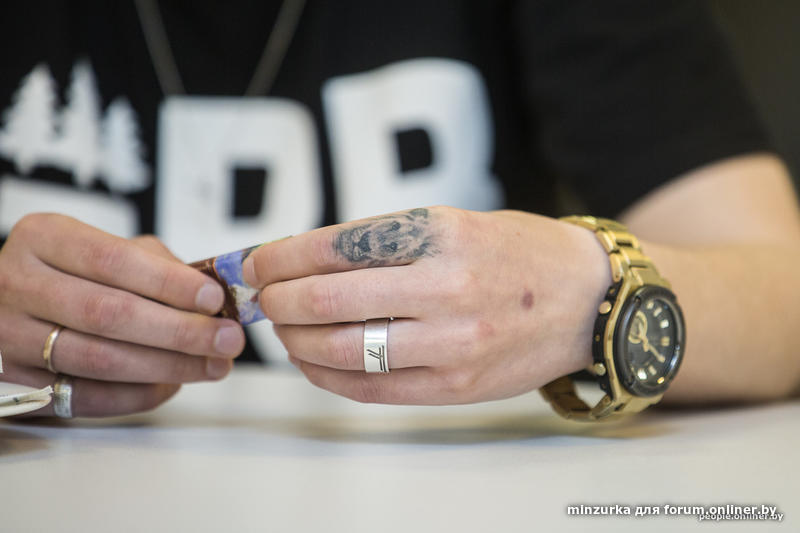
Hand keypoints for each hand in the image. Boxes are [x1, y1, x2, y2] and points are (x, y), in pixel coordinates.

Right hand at [0, 214, 245, 416]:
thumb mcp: (101, 246)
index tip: (214, 298)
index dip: (169, 283)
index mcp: (43, 238)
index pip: (113, 260)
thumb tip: (210, 293)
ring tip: (211, 364)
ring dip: (167, 366)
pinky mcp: (13, 381)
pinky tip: (172, 384)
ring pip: (99, 360)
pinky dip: (137, 395)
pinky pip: (85, 397)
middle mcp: (17, 284)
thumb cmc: (67, 271)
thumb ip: (154, 262)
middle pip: (108, 314)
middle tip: (226, 339)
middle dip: (180, 331)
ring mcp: (7, 336)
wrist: (5, 302)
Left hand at [243, 206, 610, 403]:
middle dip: (278, 299)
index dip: (282, 256)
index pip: (336, 245)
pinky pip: (372, 389)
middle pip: (328, 299)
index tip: (256, 263)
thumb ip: (385, 242)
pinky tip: (313, 363)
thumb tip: (305, 262)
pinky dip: (329, 377)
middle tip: (262, 297)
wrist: (588, 300)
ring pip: (343, 349)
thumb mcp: (454, 223)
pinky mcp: (457, 386)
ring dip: (296, 341)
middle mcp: (446, 286)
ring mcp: (453, 343)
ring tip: (284, 330)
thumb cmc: (518, 254)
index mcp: (441, 233)